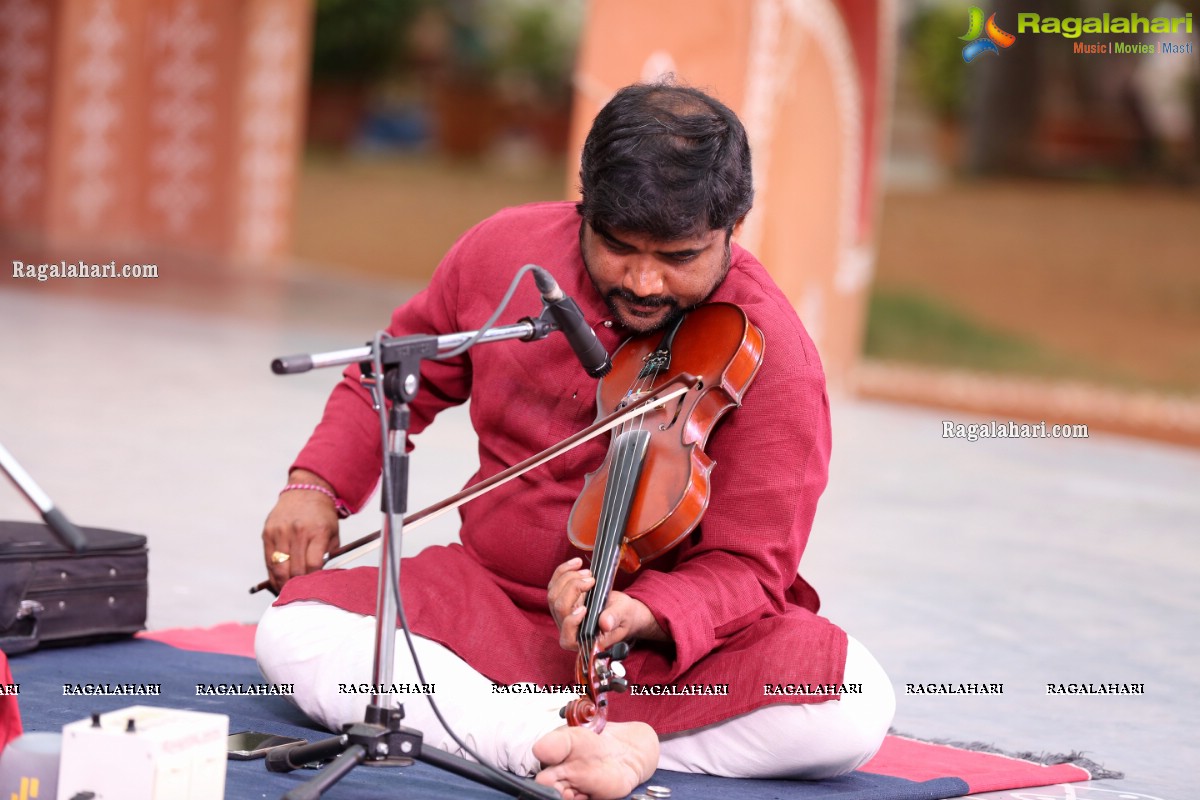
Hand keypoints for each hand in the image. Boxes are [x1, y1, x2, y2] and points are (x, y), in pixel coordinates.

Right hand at [261, 470, 340, 592]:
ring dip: (283, 584)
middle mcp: (298, 531)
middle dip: (298, 586)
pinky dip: (273, 575)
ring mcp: (280, 532)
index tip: (313, 588)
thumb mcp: (333, 534)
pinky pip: (268, 561)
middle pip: (295, 569)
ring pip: (279, 568)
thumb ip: (328, 556)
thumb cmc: (322, 517)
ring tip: (287, 593)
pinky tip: (278, 582)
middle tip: (300, 596)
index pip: (313, 564)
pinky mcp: (268, 533)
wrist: (306, 491)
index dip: (312, 580)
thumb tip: (320, 581)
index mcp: (318, 532)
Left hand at [547, 558, 664, 651]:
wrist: (622, 610)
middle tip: (592, 579)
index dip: (572, 621)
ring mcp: (562, 614)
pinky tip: (577, 563)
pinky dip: (563, 571)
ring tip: (588, 571)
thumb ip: (614, 619)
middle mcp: (568, 629)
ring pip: (553, 594)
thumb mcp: (624, 616)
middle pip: (559, 608)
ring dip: (568, 577)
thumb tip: (605, 624)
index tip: (586, 608)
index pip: (567, 636)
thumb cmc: (624, 616)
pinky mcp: (561, 599)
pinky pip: (554, 584)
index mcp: (582, 641)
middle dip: (573, 589)